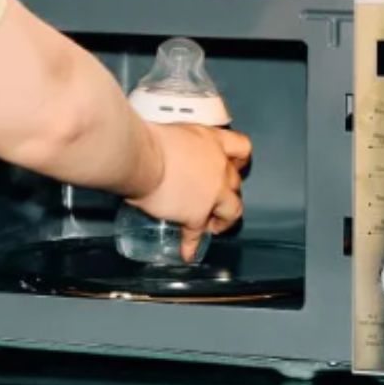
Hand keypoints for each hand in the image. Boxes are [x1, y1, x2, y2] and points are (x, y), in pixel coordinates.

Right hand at [126, 123, 251, 261]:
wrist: (142, 159)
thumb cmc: (150, 140)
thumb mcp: (173, 132)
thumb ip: (182, 145)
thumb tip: (167, 152)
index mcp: (212, 141)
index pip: (241, 148)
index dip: (239, 159)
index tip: (236, 164)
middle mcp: (218, 167)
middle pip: (235, 182)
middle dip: (227, 190)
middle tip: (216, 196)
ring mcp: (212, 194)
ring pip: (232, 210)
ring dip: (223, 219)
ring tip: (212, 225)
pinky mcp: (197, 215)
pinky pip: (196, 234)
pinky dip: (192, 244)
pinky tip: (187, 252)